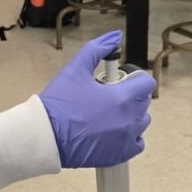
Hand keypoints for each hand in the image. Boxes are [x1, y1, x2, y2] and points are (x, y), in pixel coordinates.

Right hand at [39, 31, 155, 168]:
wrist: (45, 137)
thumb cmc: (58, 104)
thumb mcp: (74, 70)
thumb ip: (97, 49)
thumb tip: (114, 37)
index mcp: (121, 97)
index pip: (146, 84)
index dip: (136, 79)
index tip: (123, 80)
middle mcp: (128, 119)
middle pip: (143, 103)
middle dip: (131, 96)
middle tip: (109, 96)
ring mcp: (125, 139)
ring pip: (142, 123)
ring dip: (131, 116)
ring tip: (110, 114)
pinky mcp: (119, 155)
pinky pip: (137, 144)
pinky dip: (130, 138)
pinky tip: (114, 132)